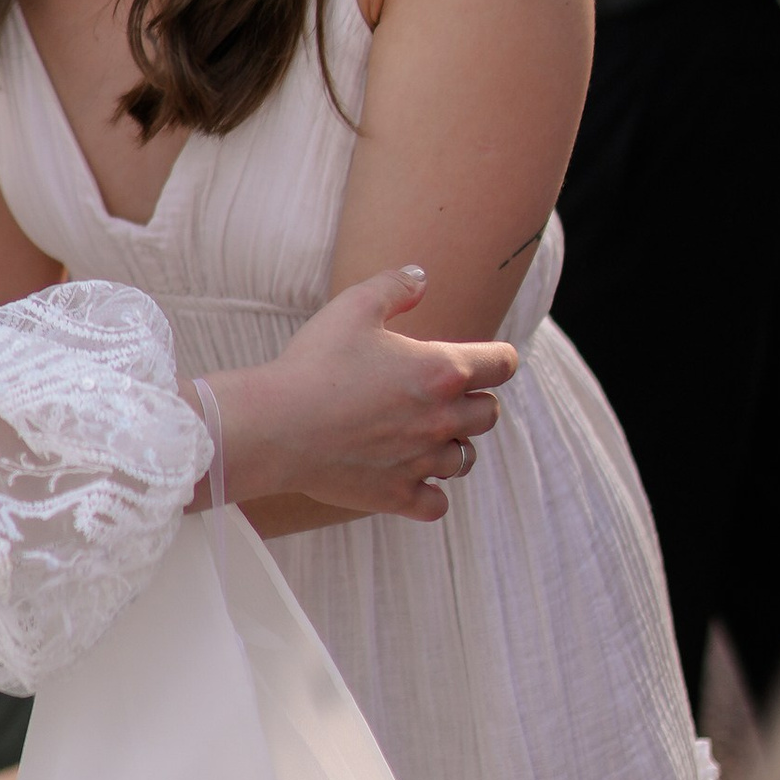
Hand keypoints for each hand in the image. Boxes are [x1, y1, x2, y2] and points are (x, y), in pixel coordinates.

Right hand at [211, 269, 515, 526]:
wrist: (276, 426)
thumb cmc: (315, 363)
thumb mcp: (353, 307)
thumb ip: (395, 287)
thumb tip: (421, 276)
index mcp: (441, 371)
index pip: (502, 364)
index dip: (499, 358)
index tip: (488, 359)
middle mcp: (442, 419)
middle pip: (489, 414)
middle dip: (473, 402)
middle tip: (443, 396)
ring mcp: (422, 462)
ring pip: (465, 459)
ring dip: (451, 445)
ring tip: (424, 435)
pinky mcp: (397, 495)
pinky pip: (436, 504)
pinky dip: (430, 493)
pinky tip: (412, 478)